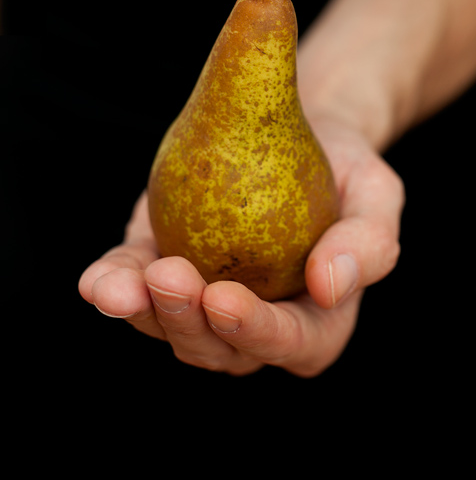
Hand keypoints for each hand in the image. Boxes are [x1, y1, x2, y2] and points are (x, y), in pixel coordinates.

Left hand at [78, 113, 403, 376]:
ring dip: (143, 312)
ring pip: (168, 327)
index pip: (291, 343)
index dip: (256, 333)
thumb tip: (329, 286)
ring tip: (121, 284)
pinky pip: (135, 286)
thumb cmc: (347, 170)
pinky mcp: (165, 265)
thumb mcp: (376, 196)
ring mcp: (204, 300)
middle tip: (169, 279)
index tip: (224, 298)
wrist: (303, 130)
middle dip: (187, 325)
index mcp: (315, 322)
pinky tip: (94, 280)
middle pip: (218, 348)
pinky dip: (113, 286)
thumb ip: (369, 244)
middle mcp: (254, 324)